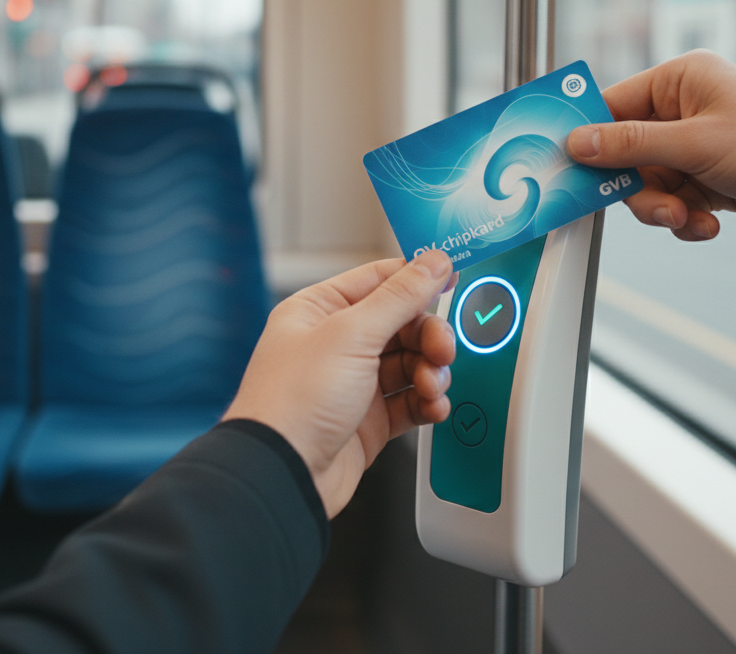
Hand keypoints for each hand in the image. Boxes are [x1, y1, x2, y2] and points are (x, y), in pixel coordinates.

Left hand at [223, 251, 456, 517]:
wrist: (284, 473)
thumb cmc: (292, 402)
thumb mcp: (352, 335)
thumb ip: (400, 298)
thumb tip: (431, 263)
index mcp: (319, 311)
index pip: (378, 280)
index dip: (417, 278)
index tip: (451, 279)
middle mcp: (334, 344)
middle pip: (401, 325)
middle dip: (428, 337)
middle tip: (441, 351)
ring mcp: (351, 384)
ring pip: (410, 364)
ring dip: (430, 372)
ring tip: (431, 386)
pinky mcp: (367, 421)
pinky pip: (409, 401)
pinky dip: (427, 402)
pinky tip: (432, 407)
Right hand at [565, 50, 735, 239]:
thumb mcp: (698, 144)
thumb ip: (631, 146)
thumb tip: (576, 141)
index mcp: (679, 82)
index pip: (611, 107)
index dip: (588, 139)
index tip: (567, 168)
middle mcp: (684, 110)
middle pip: (625, 155)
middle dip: (638, 189)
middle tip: (658, 208)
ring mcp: (697, 146)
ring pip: (649, 185)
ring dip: (664, 209)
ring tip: (690, 218)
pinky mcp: (711, 179)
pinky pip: (675, 202)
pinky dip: (686, 219)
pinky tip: (709, 225)